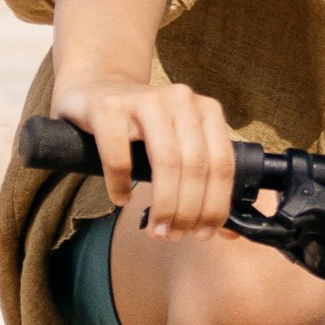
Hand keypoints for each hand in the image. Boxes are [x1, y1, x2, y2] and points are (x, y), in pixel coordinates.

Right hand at [56, 71, 239, 246]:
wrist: (94, 88)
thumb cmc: (140, 128)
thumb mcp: (179, 143)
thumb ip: (203, 178)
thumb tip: (229, 234)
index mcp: (207, 110)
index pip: (223, 164)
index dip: (216, 204)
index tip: (205, 233)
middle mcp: (181, 100)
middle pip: (196, 166)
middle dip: (188, 210)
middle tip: (174, 235)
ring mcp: (145, 100)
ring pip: (166, 161)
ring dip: (163, 204)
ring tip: (155, 228)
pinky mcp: (108, 108)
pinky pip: (119, 156)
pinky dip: (121, 184)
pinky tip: (121, 198)